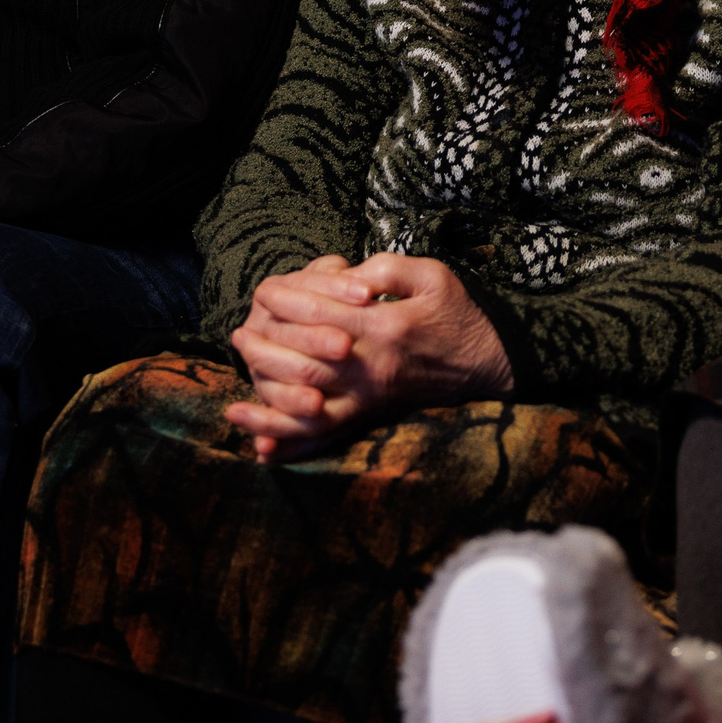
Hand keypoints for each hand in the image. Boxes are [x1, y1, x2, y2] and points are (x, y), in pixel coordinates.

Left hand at [225, 252, 513, 460]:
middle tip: (237, 338)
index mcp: (385, 328)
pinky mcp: (374, 414)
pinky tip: (265, 453)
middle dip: (267, 352)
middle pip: (307, 365)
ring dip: (270, 415)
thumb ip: (386, 269)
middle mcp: (373, 369)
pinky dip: (298, 447)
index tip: (262, 292)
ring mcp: (372, 397)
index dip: (287, 302)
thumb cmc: (458, 313)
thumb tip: (344, 275)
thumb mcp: (432, 275)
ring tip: (233, 412)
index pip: (321, 315)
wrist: (488, 361)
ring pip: (313, 413)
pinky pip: (331, 435)